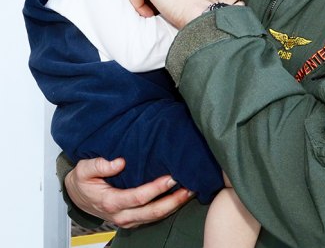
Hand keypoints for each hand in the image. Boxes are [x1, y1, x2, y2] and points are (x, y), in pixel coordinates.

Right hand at [65, 157, 192, 228]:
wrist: (77, 196)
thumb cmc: (82, 181)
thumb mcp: (84, 169)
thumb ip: (100, 164)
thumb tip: (120, 162)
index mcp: (110, 202)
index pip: (138, 197)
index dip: (156, 189)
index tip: (171, 177)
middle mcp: (121, 215)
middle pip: (151, 212)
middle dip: (172, 201)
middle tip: (189, 188)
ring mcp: (127, 220)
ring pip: (154, 218)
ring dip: (173, 206)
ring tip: (190, 192)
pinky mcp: (132, 220)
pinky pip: (152, 218)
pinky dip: (167, 209)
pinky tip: (178, 198)